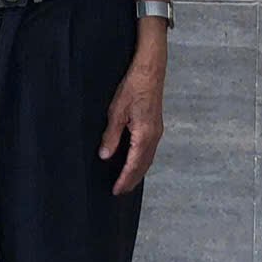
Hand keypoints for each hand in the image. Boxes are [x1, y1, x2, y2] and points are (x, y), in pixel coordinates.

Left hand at [98, 53, 164, 196]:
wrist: (151, 70)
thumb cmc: (134, 87)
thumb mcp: (117, 111)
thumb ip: (111, 136)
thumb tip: (105, 156)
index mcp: (144, 135)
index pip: (133, 165)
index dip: (124, 179)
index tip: (116, 191)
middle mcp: (154, 136)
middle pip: (143, 165)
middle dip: (132, 180)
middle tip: (121, 192)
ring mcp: (157, 131)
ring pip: (148, 158)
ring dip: (138, 171)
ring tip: (127, 181)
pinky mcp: (156, 125)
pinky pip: (150, 149)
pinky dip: (142, 160)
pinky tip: (135, 160)